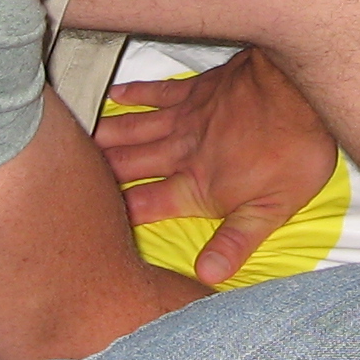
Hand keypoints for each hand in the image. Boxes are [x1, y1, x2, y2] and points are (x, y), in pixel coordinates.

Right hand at [93, 49, 340, 284]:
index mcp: (196, 186)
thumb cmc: (293, 148)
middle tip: (61, 178)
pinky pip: (154, 93)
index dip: (114, 216)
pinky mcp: (195, 90)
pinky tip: (113, 96)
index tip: (85, 222)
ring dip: (102, 139)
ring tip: (71, 144)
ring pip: (131, 131)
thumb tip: (207, 275)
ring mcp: (185, 118)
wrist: (298, 84)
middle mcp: (180, 152)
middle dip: (94, 175)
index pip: (143, 207)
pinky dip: (131, 95)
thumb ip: (237, 241)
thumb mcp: (274, 207)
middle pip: (126, 167)